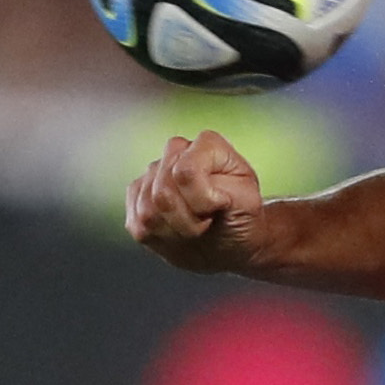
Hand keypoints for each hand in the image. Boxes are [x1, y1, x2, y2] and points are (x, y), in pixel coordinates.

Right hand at [127, 129, 267, 272]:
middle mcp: (175, 151)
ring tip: (194, 227)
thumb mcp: (247, 203)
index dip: (202, 202)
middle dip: (188, 221)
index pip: (185, 172)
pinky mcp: (136, 196)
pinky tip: (176, 232)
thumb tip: (187, 179)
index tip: (219, 208)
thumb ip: (221, 187)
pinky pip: (136, 223)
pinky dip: (159, 237)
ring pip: (147, 212)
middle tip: (207, 222)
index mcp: (207, 144)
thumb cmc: (241, 217)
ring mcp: (152, 173)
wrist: (230, 240)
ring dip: (174, 231)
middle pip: (162, 194)